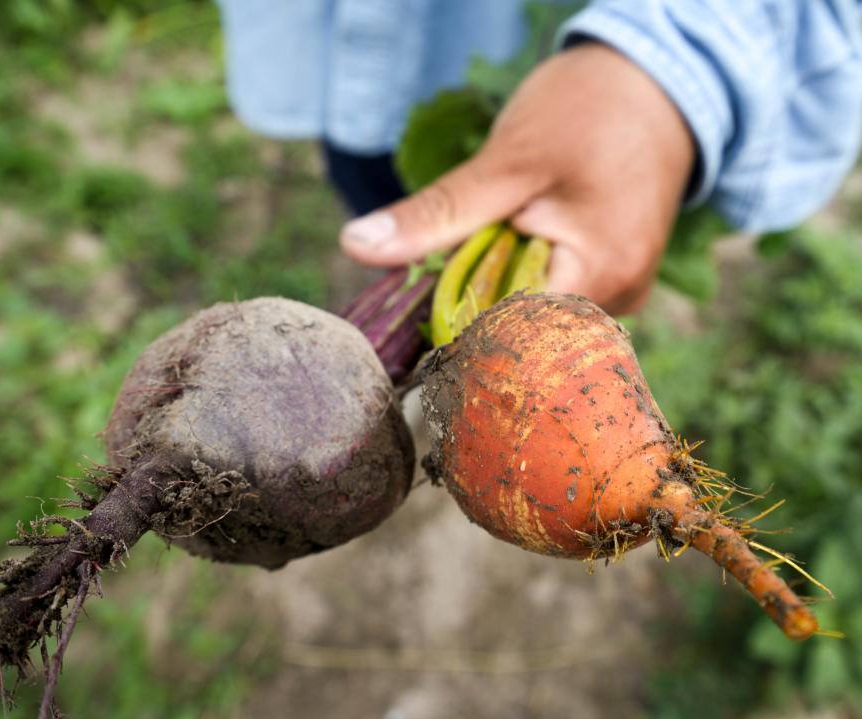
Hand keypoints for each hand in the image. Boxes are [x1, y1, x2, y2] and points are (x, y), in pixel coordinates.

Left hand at [339, 43, 695, 314]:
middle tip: (437, 276)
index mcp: (602, 274)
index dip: (460, 334)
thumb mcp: (505, 161)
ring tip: (482, 251)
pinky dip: (522, 281)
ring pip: (538, 318)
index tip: (414, 319)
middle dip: (475, 313)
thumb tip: (355, 247)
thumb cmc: (586, 110)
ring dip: (497, 295)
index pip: (516, 338)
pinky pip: (556, 297)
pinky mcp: (613, 277)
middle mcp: (620, 298)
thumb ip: (436, 214)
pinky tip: (509, 252)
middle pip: (526, 336)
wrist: (658, 84)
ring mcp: (621, 291)